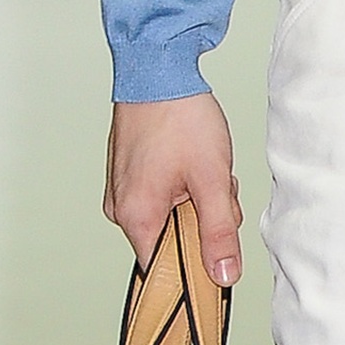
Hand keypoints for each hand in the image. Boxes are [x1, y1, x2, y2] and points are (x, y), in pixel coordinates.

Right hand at [104, 91, 242, 283]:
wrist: (157, 69)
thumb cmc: (179, 117)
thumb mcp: (212, 179)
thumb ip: (219, 233)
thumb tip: (223, 276)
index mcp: (136, 217)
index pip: (164, 271)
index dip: (195, 268)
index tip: (218, 253)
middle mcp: (121, 210)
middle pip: (172, 243)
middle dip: (203, 221)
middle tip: (214, 187)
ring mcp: (122, 191)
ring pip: (172, 218)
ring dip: (196, 201)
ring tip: (201, 167)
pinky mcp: (129, 176)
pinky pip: (163, 198)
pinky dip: (184, 187)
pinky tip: (190, 162)